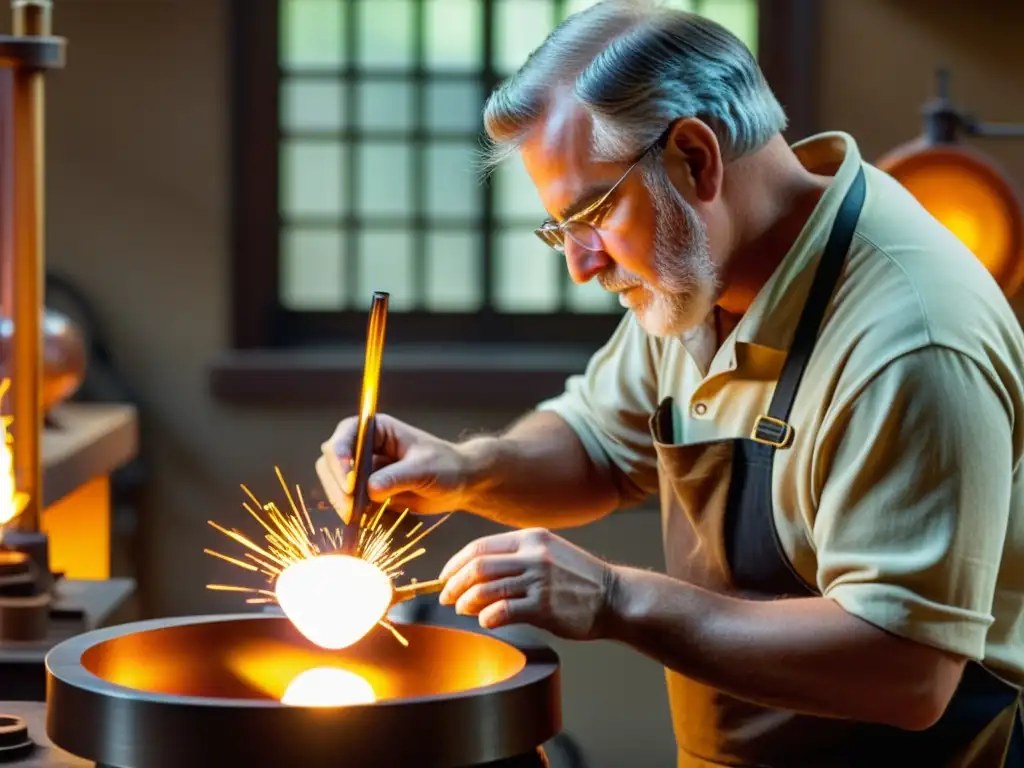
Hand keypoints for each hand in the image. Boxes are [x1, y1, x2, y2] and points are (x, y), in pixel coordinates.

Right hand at [317, 414, 473, 522]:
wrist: (458, 484)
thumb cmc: (446, 466)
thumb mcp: (424, 469)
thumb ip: (398, 477)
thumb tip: (369, 489)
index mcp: (378, 429)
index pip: (346, 435)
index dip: (340, 457)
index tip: (350, 482)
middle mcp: (365, 446)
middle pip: (331, 459)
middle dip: (336, 482)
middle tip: (349, 506)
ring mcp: (363, 469)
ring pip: (334, 481)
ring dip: (339, 499)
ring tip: (354, 515)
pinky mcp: (366, 490)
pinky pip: (347, 499)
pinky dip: (348, 510)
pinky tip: (360, 519)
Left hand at [438, 528, 614, 640]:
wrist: (614, 597)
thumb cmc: (578, 579)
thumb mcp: (548, 553)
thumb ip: (515, 559)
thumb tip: (473, 575)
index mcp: (531, 538)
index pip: (480, 547)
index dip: (455, 564)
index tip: (445, 578)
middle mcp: (534, 555)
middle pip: (478, 567)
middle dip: (454, 584)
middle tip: (446, 597)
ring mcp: (539, 580)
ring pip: (486, 589)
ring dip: (466, 602)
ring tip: (462, 610)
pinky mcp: (544, 606)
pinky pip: (503, 610)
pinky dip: (487, 617)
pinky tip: (485, 621)